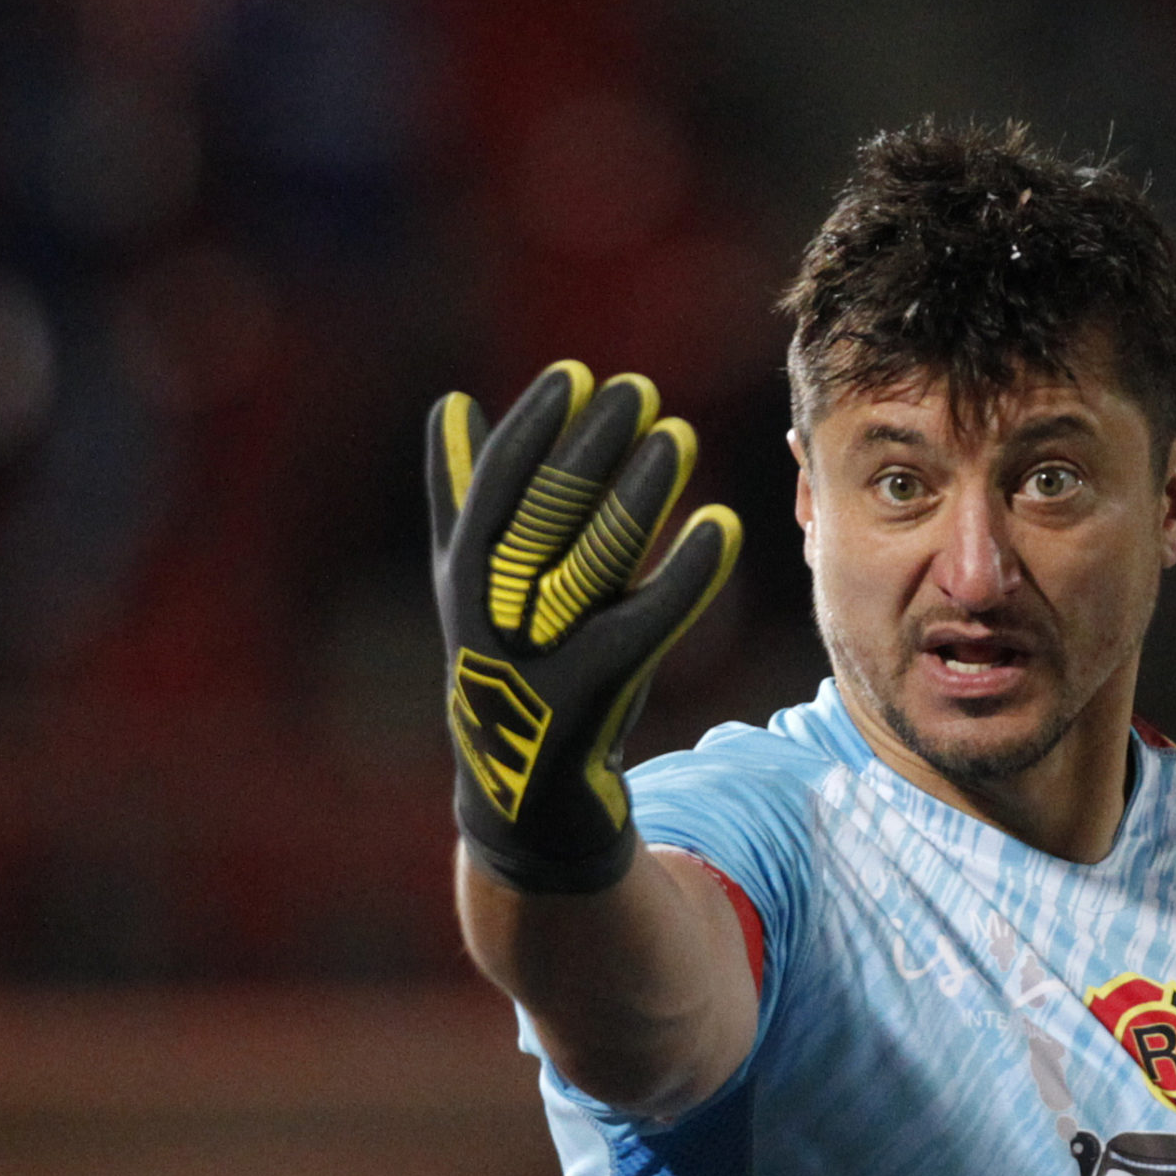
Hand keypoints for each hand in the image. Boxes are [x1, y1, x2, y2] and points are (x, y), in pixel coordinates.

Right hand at [429, 362, 740, 891]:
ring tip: (677, 435)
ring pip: (591, 563)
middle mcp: (493, 615)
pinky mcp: (592, 697)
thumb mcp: (474, 588)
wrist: (521, 799)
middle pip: (544, 517)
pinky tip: (721, 523)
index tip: (575, 375)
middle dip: (589, 447)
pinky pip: (646, 624)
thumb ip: (461, 497)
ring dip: (635, 496)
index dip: (533, 429)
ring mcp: (540, 659)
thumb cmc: (509, 668)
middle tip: (638, 389)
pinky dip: (684, 573)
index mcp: (462, 578)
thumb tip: (453, 404)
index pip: (494, 488)